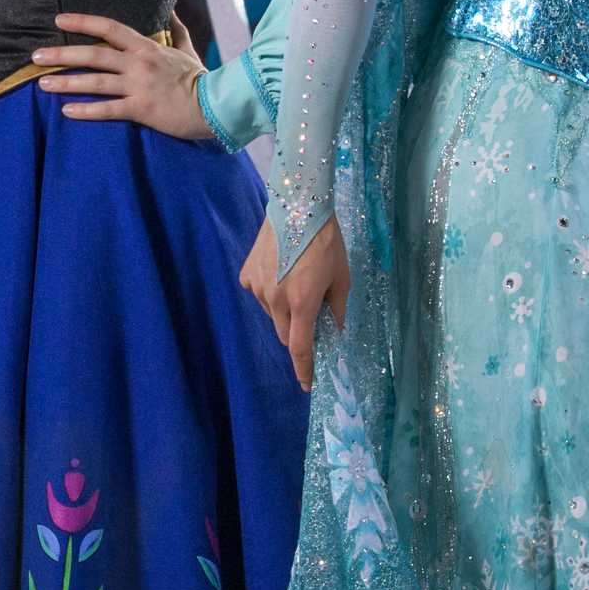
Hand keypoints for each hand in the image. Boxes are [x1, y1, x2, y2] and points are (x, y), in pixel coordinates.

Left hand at [33, 12, 209, 137]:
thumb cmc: (200, 78)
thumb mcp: (188, 48)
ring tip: (42, 83)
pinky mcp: (143, 110)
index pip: (110, 27)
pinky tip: (66, 110)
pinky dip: (86, 110)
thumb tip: (172, 8)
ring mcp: (140, 86)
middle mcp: (140, 63)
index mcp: (147, 47)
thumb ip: (177, 28)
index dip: (83, 21)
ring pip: (96, 82)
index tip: (58, 19)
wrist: (218, 104)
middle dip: (62, 54)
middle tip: (36, 56)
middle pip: (94, 54)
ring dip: (67, 82)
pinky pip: (108, 110)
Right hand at [239, 210, 348, 390]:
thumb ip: (337, 310)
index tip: (307, 384)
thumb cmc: (326, 241)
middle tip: (313, 313)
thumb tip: (334, 333)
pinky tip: (282, 271)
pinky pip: (260, 296)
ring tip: (298, 282)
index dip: (304, 370)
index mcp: (302, 302)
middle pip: (286, 335)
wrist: (298, 205)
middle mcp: (275, 299)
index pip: (301, 349)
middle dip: (300, 334)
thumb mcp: (341, 277)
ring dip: (286, 311)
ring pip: (273, 316)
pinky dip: (272, 293)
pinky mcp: (247, 275)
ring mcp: (257, 287)